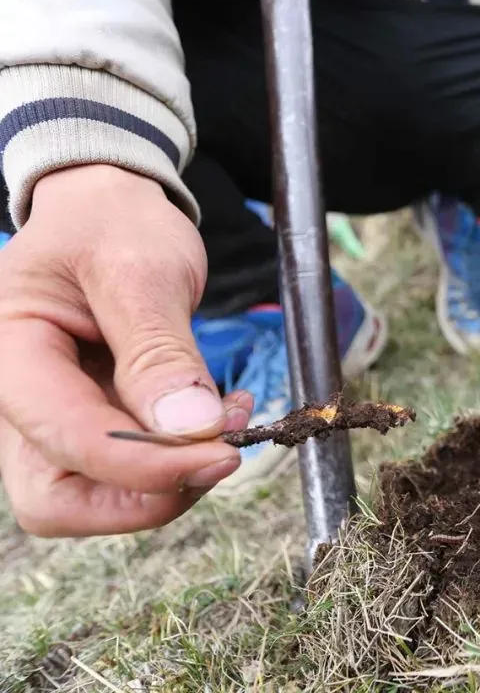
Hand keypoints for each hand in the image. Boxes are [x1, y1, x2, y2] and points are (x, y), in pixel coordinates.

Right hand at [0, 165, 252, 536]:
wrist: (106, 209)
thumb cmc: (111, 223)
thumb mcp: (140, 269)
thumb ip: (159, 351)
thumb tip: (192, 431)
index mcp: (6, 352)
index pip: (65, 439)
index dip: (147, 464)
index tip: (222, 452)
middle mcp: (14, 400)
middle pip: (58, 499)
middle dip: (147, 494)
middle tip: (223, 450)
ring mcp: (47, 419)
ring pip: (92, 497)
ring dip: (170, 481)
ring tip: (228, 419)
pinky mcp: (87, 423)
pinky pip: (125, 472)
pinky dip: (176, 460)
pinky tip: (216, 416)